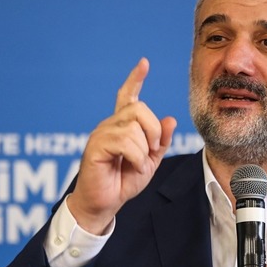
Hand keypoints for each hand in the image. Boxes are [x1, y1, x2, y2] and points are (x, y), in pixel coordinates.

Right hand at [68, 58, 176, 233]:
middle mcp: (110, 125)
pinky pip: (124, 141)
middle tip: (152, 151)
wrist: (104, 204)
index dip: (136, 79)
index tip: (144, 63)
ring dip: (144, 149)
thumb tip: (170, 119)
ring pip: (133, 127)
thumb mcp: (149, 162)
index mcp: (122, 126)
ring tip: (138, 164)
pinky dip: (136, 157)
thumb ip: (160, 142)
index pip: (128, 96)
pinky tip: (132, 167)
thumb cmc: (123, 182)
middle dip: (153, 131)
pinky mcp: (96, 146)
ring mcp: (101, 134)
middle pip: (139, 109)